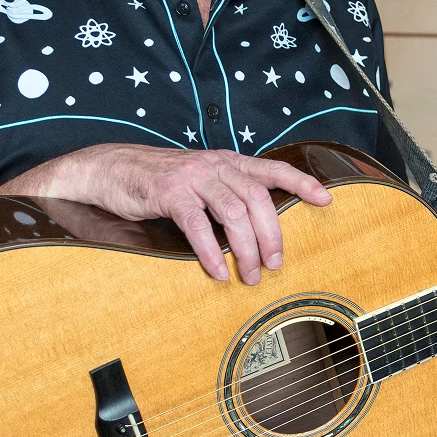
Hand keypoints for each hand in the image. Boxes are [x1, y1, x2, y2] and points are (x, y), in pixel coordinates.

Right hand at [28, 144, 331, 284]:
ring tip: (250, 274)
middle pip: (258, 198)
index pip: (272, 169)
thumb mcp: (200, 179)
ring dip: (246, 248)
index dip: (301, 183)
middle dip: (272, 234)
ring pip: (233, 212)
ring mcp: (192, 177)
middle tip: (276, 264)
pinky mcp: (169, 193)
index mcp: (227, 162)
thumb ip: (227, 193)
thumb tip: (256, 227)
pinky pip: (197, 224)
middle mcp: (215, 165)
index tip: (326, 200)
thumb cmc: (158, 180)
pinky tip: (216, 270)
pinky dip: (210, 251)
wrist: (110, 169)